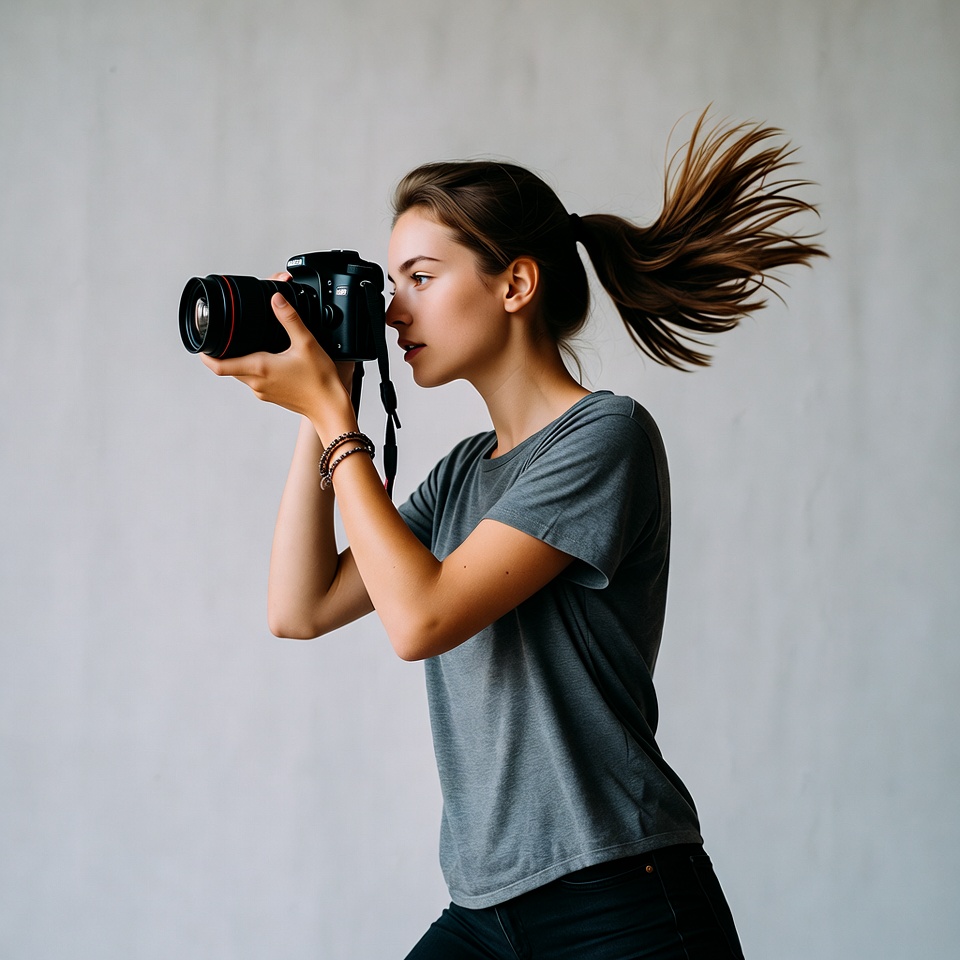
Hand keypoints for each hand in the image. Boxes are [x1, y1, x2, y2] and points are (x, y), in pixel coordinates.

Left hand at [200, 279, 354, 431]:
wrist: (330, 407)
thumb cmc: (320, 380)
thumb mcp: (306, 343)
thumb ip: (289, 319)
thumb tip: (276, 299)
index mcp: (260, 368)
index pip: (219, 365)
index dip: (206, 356)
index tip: (201, 346)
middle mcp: (257, 383)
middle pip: (228, 368)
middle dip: (224, 354)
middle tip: (226, 338)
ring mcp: (263, 392)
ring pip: (242, 374)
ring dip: (241, 361)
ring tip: (250, 345)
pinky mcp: (271, 396)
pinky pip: (255, 381)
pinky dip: (255, 369)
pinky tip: (270, 360)